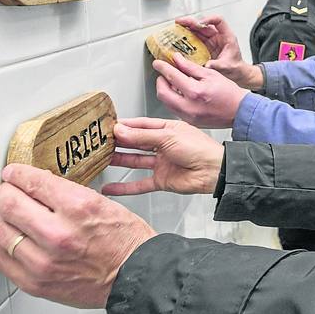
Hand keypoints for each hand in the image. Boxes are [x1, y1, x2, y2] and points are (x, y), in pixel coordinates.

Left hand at [0, 164, 156, 308]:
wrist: (135, 277)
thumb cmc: (125, 242)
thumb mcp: (102, 203)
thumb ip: (65, 194)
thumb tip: (37, 186)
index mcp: (78, 208)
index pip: (31, 181)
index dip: (17, 173)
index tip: (13, 173)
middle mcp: (58, 234)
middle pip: (9, 204)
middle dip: (5, 193)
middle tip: (8, 192)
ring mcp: (43, 261)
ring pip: (0, 231)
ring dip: (2, 218)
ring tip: (10, 215)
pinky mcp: (36, 283)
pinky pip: (3, 259)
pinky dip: (5, 246)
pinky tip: (14, 240)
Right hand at [104, 117, 223, 195]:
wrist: (213, 171)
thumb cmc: (199, 148)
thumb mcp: (168, 137)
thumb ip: (142, 136)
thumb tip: (120, 131)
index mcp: (168, 129)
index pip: (141, 125)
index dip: (125, 125)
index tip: (108, 125)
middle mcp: (164, 145)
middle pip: (136, 143)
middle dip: (119, 141)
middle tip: (101, 141)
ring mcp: (162, 163)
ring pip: (135, 161)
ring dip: (119, 160)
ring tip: (101, 158)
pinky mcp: (161, 180)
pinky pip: (139, 184)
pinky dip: (125, 187)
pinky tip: (111, 188)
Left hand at [154, 53, 248, 128]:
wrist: (239, 112)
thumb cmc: (229, 94)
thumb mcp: (211, 75)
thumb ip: (190, 67)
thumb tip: (177, 59)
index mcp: (195, 92)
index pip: (171, 77)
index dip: (162, 67)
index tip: (158, 63)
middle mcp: (189, 107)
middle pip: (162, 93)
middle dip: (160, 81)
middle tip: (164, 74)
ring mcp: (188, 117)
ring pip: (166, 102)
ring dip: (166, 90)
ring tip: (173, 83)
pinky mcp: (189, 122)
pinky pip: (174, 109)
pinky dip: (173, 99)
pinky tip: (181, 94)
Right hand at [176, 15, 263, 88]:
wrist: (236, 74)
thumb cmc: (235, 68)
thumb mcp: (226, 67)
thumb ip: (217, 65)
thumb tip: (207, 65)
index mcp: (227, 36)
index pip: (218, 21)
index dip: (208, 19)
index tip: (199, 24)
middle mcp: (218, 36)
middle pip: (204, 23)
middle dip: (191, 21)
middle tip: (180, 22)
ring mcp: (210, 41)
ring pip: (197, 30)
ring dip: (186, 27)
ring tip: (176, 27)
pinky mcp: (204, 47)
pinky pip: (194, 39)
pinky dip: (186, 37)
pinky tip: (178, 38)